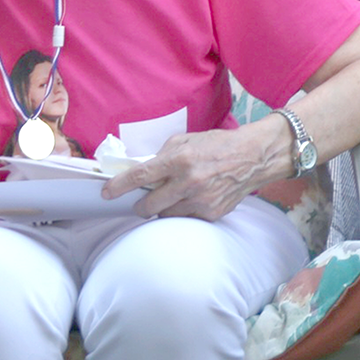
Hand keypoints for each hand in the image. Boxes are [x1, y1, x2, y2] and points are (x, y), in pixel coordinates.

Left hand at [102, 126, 278, 221]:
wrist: (252, 157)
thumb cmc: (218, 145)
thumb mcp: (187, 140)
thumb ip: (163, 154)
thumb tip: (144, 169)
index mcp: (180, 159)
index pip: (141, 177)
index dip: (119, 186)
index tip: (106, 193)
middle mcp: (188, 182)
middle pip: (148, 205)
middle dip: (141, 205)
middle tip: (142, 201)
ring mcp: (200, 200)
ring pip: (165, 215)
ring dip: (164, 208)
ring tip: (176, 196)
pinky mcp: (211, 213)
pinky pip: (185, 219)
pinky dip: (184, 211)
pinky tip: (194, 199)